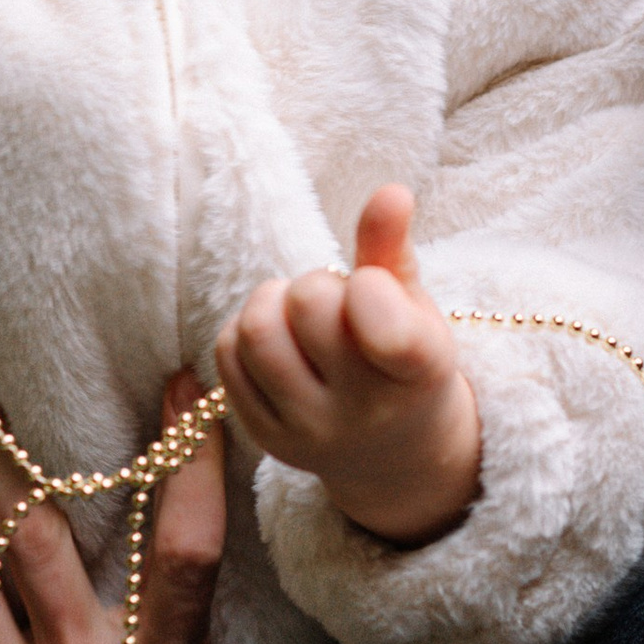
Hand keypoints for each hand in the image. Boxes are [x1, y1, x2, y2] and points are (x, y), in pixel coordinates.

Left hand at [216, 186, 482, 545]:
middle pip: (307, 305)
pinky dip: (244, 333)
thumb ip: (393, 249)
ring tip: (298, 316)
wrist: (397, 451)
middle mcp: (365, 413)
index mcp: (417, 373)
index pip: (386, 330)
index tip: (370, 288)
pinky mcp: (268, 440)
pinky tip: (279, 342)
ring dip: (271, 304)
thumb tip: (391, 191)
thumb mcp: (414, 305)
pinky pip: (226, 357)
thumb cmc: (404, 358)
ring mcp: (311, 433)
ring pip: (256, 332)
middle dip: (316, 284)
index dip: (366, 287)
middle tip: (334, 300)